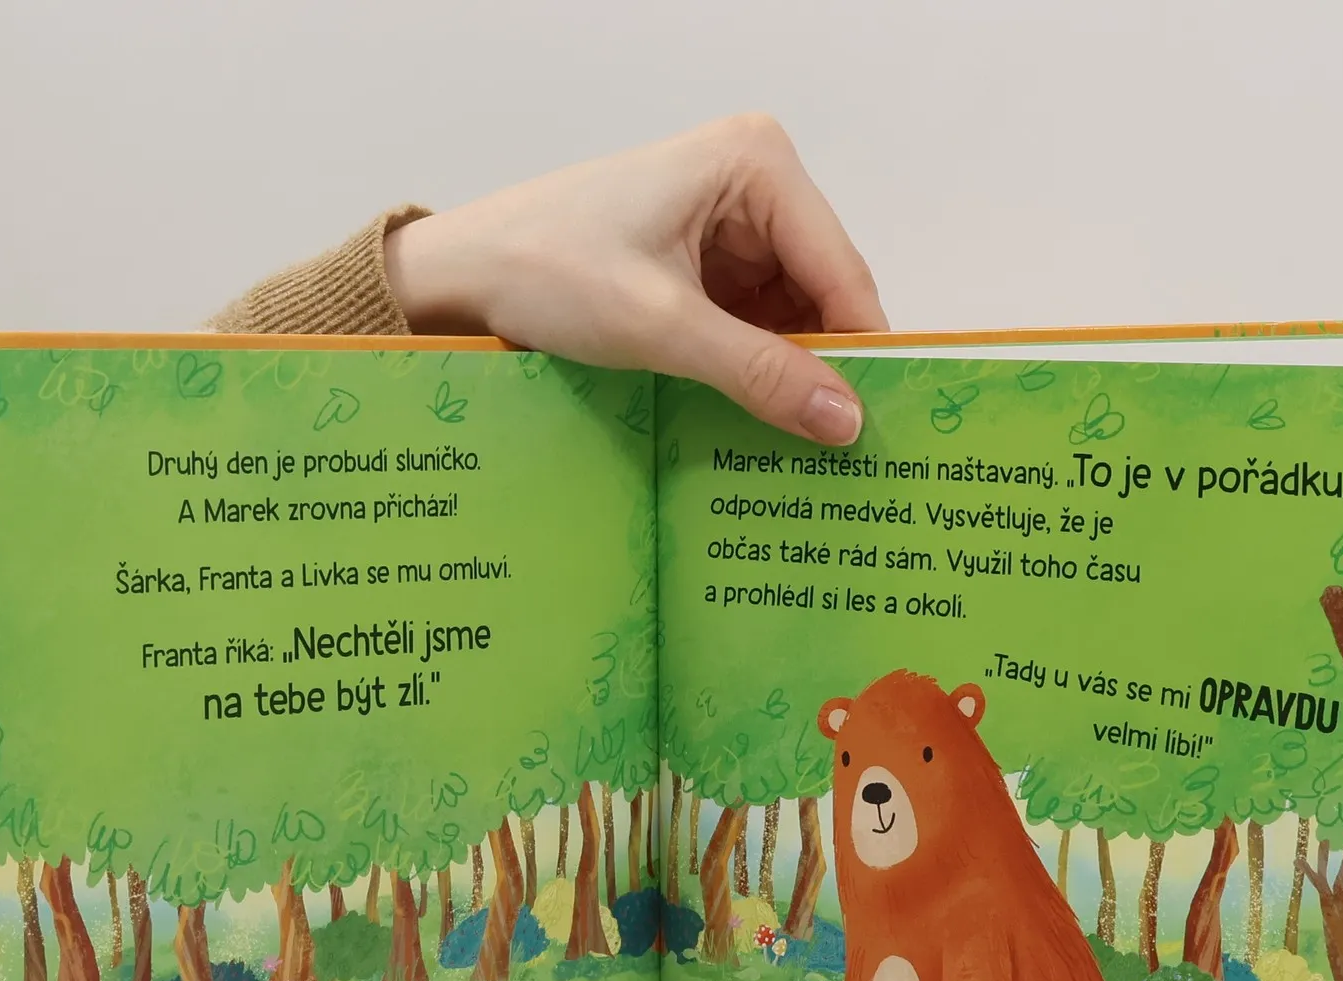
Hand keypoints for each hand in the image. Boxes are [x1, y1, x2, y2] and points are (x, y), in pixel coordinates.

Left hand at [386, 115, 886, 443]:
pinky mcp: (708, 262)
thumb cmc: (547, 270)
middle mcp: (756, 181)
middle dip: (825, 367)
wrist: (465, 274)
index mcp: (756, 163)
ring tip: (798, 446)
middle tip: (839, 453)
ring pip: (793, 316)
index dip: (862, 354)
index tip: (877, 432)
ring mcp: (733, 223)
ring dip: (791, 376)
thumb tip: (846, 420)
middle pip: (824, 293)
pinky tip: (758, 417)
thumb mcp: (662, 327)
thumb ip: (760, 374)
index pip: (840, 271)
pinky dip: (758, 371)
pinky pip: (756, 324)